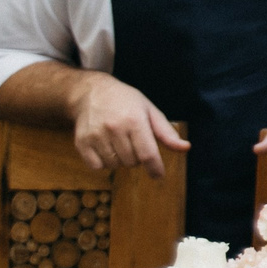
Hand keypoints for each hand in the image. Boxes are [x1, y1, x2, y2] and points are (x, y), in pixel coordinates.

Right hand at [72, 74, 190, 175]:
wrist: (91, 92)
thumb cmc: (126, 102)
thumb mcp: (150, 111)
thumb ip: (167, 132)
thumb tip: (185, 148)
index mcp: (134, 120)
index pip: (147, 154)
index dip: (155, 168)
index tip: (158, 175)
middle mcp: (114, 128)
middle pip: (132, 162)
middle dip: (137, 157)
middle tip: (133, 142)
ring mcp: (95, 136)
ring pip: (115, 166)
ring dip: (120, 160)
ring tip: (119, 142)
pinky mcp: (81, 142)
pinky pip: (97, 166)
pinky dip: (104, 163)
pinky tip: (106, 148)